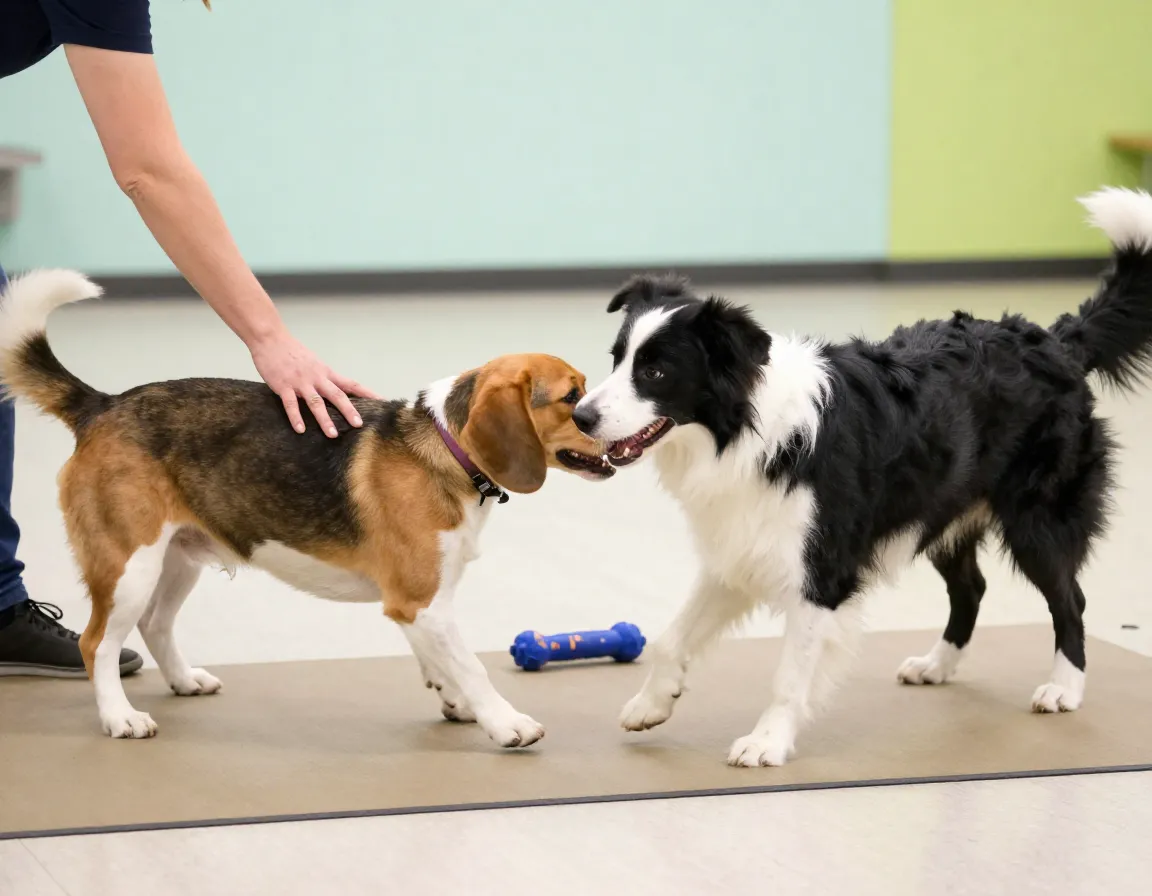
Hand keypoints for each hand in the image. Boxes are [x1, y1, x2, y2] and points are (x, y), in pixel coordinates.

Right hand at [248, 329, 379, 436]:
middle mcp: (316, 377)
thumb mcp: (314, 363)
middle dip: (349, 410)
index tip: (381, 402)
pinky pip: (291, 404)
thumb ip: (325, 377)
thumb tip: (337, 391)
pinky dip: (296, 417)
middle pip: (337, 394)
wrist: (270, 339)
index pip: (350, 383)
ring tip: (333, 434)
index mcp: (326, 372)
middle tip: (359, 424)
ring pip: (316, 402)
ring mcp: (300, 382)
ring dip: (325, 419)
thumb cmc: (292, 352)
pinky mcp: (283, 386)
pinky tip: (300, 429)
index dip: (366, 393)